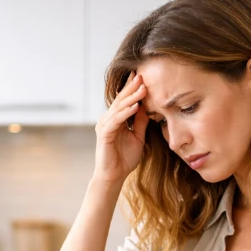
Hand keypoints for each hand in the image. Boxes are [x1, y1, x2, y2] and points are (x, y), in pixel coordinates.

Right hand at [93, 71, 149, 185]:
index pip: (124, 100)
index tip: (141, 76)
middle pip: (120, 100)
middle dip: (132, 88)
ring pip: (119, 108)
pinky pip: (117, 120)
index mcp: (115, 119)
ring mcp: (105, 126)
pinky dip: (126, 113)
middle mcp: (108, 120)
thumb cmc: (124, 159)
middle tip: (142, 75)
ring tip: (142, 88)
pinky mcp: (104, 134)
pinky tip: (135, 106)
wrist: (114, 176)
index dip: (131, 88)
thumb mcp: (138, 137)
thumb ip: (140, 122)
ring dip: (131, 98)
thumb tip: (146, 107)